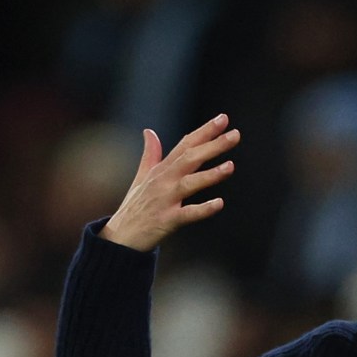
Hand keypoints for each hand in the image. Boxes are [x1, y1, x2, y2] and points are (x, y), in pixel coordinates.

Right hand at [101, 114, 240, 251]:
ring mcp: (165, 200)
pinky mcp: (167, 220)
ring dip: (210, 174)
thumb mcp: (141, 177)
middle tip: (235, 134)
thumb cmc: (135, 207)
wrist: (121, 237)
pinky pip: (187, 214)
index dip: (204, 131)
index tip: (223, 119)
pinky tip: (219, 204)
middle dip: (213, 145)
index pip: (185, 145)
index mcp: (161, 170)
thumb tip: (149, 131)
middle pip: (190, 159)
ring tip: (231, 166)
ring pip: (190, 184)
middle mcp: (164, 181)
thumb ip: (150, 154)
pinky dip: (203, 209)